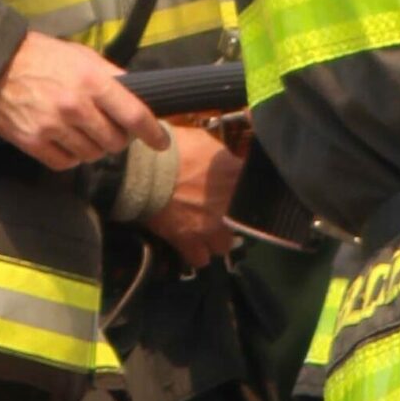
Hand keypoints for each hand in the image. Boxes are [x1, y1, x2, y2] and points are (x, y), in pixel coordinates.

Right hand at [0, 32, 166, 170]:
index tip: (161, 142)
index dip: (153, 133)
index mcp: (92, 80)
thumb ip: (110, 76)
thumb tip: (136, 97)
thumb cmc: (41, 56)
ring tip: (84, 132)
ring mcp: (53, 126)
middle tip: (111, 129)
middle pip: (115, 141)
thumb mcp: (81, 55)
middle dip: (118, 138)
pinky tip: (66, 141)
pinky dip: (71, 156)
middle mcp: (75, 106)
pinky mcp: (33, 142)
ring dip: (94, 147)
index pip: (134, 115)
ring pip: (92, 155)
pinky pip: (66, 163)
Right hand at [143, 124, 242, 269]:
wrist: (140, 167)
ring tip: (204, 230)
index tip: (238, 192)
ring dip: (215, 238)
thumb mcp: (203, 142)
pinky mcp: (187, 241)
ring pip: (223, 246)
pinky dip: (195, 252)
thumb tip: (227, 162)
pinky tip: (190, 243)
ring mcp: (209, 228)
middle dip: (231, 219)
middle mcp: (229, 207)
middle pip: (242, 224)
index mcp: (236, 177)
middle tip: (219, 211)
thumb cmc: (172, 148)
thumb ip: (221, 157)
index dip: (246, 193)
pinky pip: (199, 259)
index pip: (259, 191)